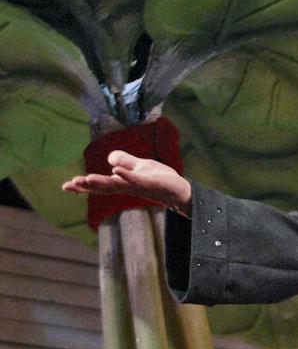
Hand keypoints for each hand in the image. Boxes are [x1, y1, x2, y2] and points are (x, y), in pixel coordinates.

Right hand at [62, 151, 191, 216]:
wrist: (181, 190)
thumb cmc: (161, 179)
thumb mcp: (140, 166)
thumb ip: (125, 162)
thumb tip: (109, 158)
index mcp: (122, 183)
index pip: (100, 184)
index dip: (84, 186)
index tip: (65, 186)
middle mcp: (128, 186)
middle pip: (104, 186)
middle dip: (87, 186)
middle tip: (69, 185)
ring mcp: (139, 186)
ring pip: (116, 184)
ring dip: (101, 181)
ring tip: (86, 179)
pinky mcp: (151, 183)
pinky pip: (136, 180)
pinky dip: (125, 175)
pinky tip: (115, 171)